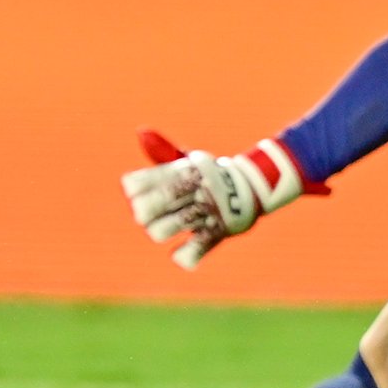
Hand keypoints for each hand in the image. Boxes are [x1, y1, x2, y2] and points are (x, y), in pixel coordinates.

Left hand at [122, 131, 323, 269]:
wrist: (253, 186)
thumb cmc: (207, 176)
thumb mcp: (187, 161)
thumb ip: (161, 151)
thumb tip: (140, 132)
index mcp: (185, 168)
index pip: (155, 175)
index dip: (137, 186)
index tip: (134, 192)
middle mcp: (197, 186)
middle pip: (164, 197)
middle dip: (146, 209)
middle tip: (143, 215)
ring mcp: (209, 208)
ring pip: (179, 222)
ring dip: (161, 230)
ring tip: (159, 231)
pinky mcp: (219, 230)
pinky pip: (199, 246)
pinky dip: (185, 255)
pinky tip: (178, 254)